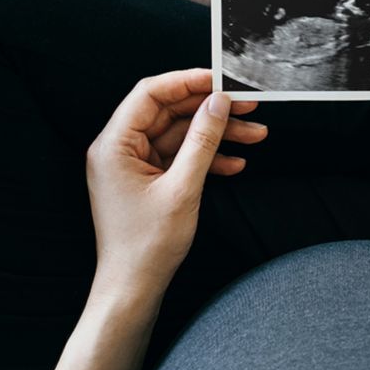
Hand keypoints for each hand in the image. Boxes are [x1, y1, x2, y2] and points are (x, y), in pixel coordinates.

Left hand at [86, 68, 267, 294]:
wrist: (133, 290)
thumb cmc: (147, 246)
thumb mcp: (182, 189)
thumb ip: (202, 141)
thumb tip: (218, 103)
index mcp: (114, 145)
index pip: (150, 94)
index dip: (187, 82)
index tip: (221, 79)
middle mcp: (119, 149)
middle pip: (170, 113)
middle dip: (211, 110)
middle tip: (248, 105)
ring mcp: (134, 165)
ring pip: (180, 135)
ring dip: (217, 135)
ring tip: (255, 135)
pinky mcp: (149, 180)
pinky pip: (180, 157)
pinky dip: (207, 158)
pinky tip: (236, 163)